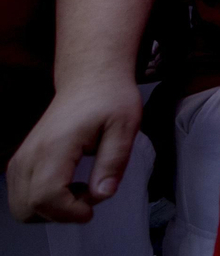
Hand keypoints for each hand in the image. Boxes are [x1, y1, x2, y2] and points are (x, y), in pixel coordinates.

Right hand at [5, 80, 142, 223]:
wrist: (90, 80)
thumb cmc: (110, 98)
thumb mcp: (126, 126)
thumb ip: (114, 162)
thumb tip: (102, 194)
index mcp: (56, 145)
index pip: (46, 197)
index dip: (70, 211)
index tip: (94, 205)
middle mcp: (31, 153)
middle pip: (26, 208)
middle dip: (60, 214)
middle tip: (89, 195)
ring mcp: (22, 157)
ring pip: (20, 207)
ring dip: (50, 210)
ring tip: (80, 188)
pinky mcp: (21, 160)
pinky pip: (20, 195)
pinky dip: (41, 201)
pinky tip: (68, 184)